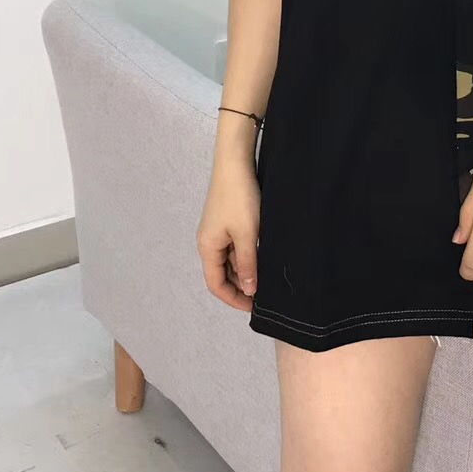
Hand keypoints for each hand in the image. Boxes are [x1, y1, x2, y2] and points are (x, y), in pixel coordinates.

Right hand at [196, 157, 260, 311]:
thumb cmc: (239, 198)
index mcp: (207, 248)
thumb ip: (247, 264)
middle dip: (240, 287)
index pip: (216, 285)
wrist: (235, 164)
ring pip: (229, 261)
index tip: (253, 307)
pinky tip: (262, 257)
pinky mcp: (225, 222)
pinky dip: (245, 256)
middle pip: (221, 274)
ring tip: (265, 278)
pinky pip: (233, 247)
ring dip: (244, 271)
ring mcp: (216, 232)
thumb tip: (248, 289)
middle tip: (263, 296)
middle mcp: (208, 242)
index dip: (233, 299)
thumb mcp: (247, 235)